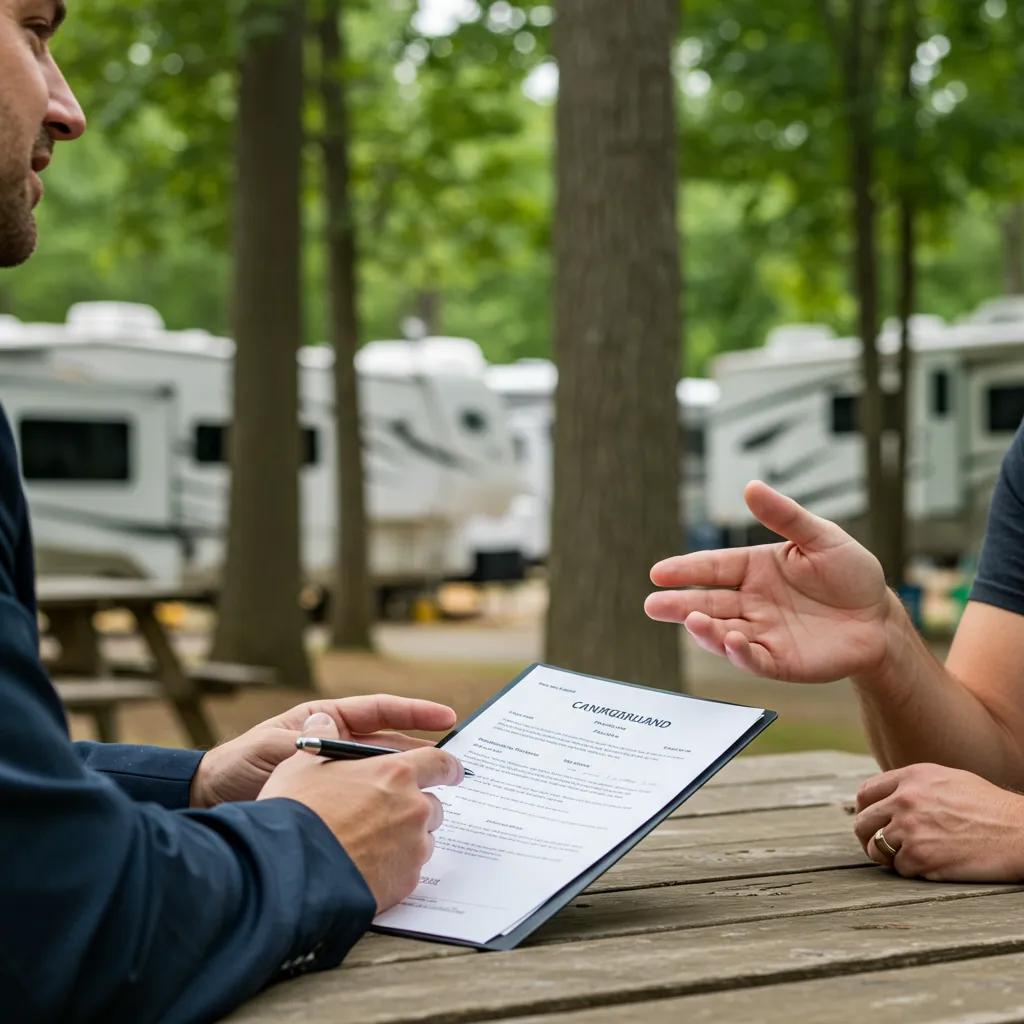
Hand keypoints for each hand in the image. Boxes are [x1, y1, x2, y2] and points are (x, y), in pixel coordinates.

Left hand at [189, 694, 456, 807]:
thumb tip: (333, 738)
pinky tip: (403, 824)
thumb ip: (306, 742)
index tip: (447, 717)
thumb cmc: (238, 765)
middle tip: (454, 764)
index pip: (381, 711)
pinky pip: (367, 806)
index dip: (415, 712)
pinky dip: (385, 812)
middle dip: (422, 753)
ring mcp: (338, 778)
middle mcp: (339, 748)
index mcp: (329, 722)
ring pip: (383, 779)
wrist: (211, 800)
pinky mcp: (333, 807)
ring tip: (437, 795)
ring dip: (407, 785)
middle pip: (390, 747)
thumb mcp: (274, 748)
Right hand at [258, 713, 462, 910]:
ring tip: (371, 844)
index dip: (447, 766)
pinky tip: (368, 868)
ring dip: (407, 838)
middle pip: (432, 805)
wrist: (291, 872)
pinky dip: (395, 867)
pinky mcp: (406, 881)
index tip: (453, 772)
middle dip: (415, 808)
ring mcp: (413, 847)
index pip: (439, 763)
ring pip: (422, 838)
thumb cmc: (297, 813)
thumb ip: (323, 738)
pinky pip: (409, 869)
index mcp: (396, 773)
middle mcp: (413, 807)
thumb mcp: (304, 763)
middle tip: (387, 815)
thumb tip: (322, 719)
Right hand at [644, 480, 893, 681]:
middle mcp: (752, 603)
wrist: (881, 618)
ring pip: (723, 632)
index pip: (713, 568)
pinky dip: (739, 653)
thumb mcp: (821, 536)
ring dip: (705, 629)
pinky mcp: (779, 661)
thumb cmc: (851, 574)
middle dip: (679, 605)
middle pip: (708, 603)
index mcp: (755, 570)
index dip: (686, 570)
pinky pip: (754, 658)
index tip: (658, 573)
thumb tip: (751, 487)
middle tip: (653, 605)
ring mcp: (762, 633)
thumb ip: (785, 516)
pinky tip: (730, 641)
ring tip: (692, 621)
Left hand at [854, 763, 1023, 881]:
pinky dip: (911, 870)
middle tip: (878, 845)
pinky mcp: (921, 857)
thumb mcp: (947, 779)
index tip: (871, 822)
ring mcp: (911, 829)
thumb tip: (885, 796)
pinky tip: (931, 865)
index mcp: (911, 777)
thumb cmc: (989, 807)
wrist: (1020, 833)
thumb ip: (913, 784)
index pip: (866, 794)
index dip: (865, 810)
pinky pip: (900, 868)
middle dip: (867, 836)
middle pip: (863, 822)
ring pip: (876, 849)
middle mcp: (905, 800)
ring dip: (887, 856)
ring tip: (907, 857)